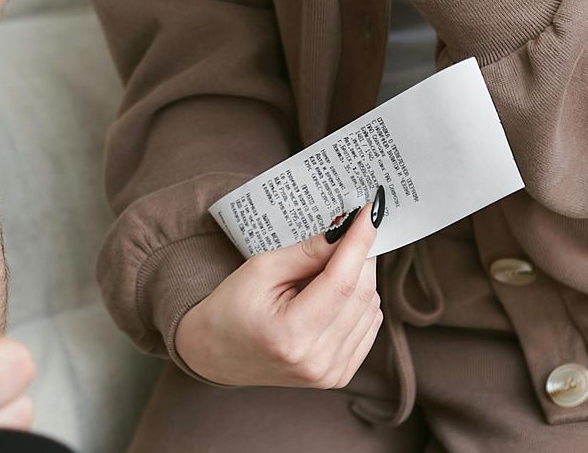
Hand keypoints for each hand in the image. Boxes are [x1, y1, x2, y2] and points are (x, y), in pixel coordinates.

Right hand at [174, 199, 382, 388]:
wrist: (217, 353)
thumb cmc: (231, 308)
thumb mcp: (260, 269)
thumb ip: (306, 253)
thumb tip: (344, 232)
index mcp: (292, 334)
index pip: (342, 283)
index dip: (359, 243)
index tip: (369, 212)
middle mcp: (318, 360)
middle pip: (362, 295)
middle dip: (362, 256)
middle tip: (352, 229)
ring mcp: (332, 373)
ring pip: (371, 310)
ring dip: (360, 278)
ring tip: (328, 268)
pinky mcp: (340, 375)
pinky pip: (369, 327)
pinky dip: (360, 301)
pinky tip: (337, 292)